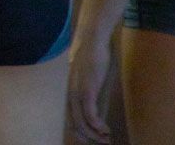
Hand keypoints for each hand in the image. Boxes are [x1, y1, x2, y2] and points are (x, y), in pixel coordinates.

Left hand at [66, 26, 112, 143]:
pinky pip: (90, 114)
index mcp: (68, 91)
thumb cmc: (91, 56)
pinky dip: (97, 125)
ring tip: (106, 138)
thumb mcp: (85, 76)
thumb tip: (91, 100)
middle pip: (74, 124)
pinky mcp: (87, 89)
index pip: (68, 118)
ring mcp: (77, 92)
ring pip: (82, 122)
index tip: (93, 138)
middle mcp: (69, 94)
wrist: (92, 41)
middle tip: (103, 142)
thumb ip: (85, 88)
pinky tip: (106, 128)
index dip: (80, 132)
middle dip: (88, 137)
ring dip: (95, 134)